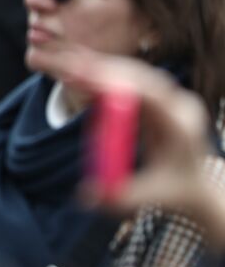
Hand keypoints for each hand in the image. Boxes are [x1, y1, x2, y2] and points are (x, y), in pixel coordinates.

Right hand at [43, 46, 224, 246]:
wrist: (196, 185)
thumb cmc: (174, 192)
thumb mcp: (148, 196)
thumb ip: (120, 197)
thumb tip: (86, 195)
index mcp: (181, 126)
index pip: (149, 96)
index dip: (116, 85)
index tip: (87, 79)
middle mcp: (180, 105)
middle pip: (139, 77)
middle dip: (103, 71)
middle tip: (70, 70)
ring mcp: (171, 97)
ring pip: (133, 73)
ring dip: (102, 69)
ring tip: (72, 70)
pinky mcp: (159, 96)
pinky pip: (131, 79)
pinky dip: (106, 75)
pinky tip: (83, 73)